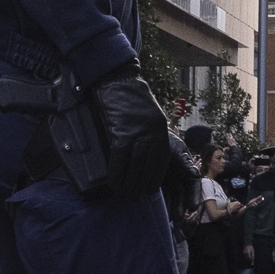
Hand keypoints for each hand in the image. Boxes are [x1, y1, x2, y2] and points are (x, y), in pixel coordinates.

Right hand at [84, 68, 166, 191]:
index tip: (149, 189)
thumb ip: (146, 135)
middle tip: (134, 195)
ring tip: (124, 193)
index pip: (161, 160)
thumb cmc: (128, 97)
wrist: (116, 77)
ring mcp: (138, 130)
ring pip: (135, 165)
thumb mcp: (145, 116)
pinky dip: (116, 173)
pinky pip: (120, 158)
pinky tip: (113, 183)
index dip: (155, 177)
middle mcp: (153, 130)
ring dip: (129, 183)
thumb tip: (140, 159)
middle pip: (149, 165)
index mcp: (160, 128)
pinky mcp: (121, 130)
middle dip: (142, 184)